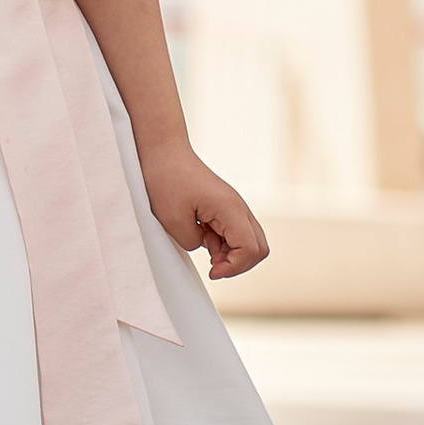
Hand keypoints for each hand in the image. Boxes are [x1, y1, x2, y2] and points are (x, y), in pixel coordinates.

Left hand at [139, 140, 269, 282]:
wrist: (164, 153)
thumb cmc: (166, 179)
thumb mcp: (172, 221)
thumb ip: (193, 244)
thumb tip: (208, 248)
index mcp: (230, 209)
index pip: (251, 249)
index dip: (234, 268)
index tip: (212, 271)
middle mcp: (238, 207)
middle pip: (259, 248)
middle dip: (238, 264)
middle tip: (212, 264)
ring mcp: (234, 206)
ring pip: (250, 240)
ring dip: (230, 253)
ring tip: (204, 244)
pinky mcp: (225, 206)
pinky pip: (236, 232)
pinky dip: (224, 241)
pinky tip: (202, 235)